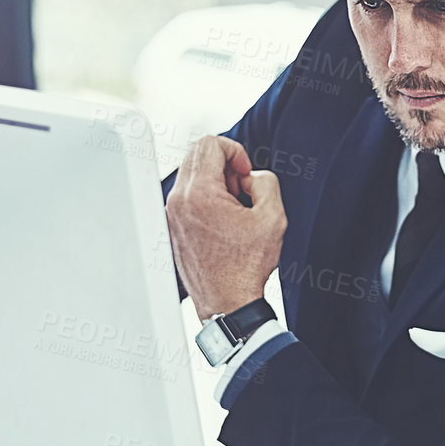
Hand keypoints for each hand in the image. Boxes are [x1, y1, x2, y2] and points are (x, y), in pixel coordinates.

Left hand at [166, 136, 286, 321]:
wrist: (226, 303)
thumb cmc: (246, 268)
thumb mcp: (273, 217)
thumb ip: (266, 182)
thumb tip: (252, 177)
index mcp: (199, 194)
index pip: (210, 143)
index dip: (236, 151)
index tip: (246, 174)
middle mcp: (178, 200)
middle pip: (197, 154)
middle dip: (225, 165)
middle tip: (242, 190)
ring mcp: (171, 214)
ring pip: (192, 174)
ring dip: (217, 183)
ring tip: (235, 210)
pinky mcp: (172, 226)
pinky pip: (188, 195)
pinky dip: (207, 199)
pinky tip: (225, 223)